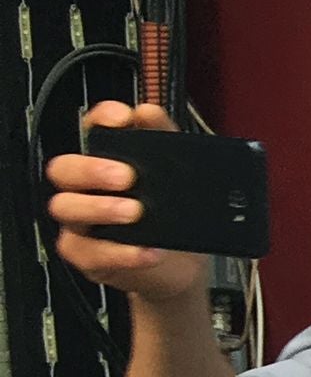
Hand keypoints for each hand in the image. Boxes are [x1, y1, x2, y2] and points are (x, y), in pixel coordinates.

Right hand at [45, 101, 206, 303]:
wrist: (180, 265)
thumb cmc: (171, 216)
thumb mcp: (178, 175)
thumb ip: (165, 140)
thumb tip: (147, 112)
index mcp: (105, 162)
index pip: (91, 130)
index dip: (100, 119)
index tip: (123, 118)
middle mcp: (85, 189)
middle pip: (63, 169)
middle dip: (91, 169)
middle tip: (127, 176)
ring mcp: (81, 222)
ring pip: (66, 208)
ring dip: (100, 208)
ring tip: (135, 212)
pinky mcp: (87, 255)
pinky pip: (89, 252)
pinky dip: (121, 253)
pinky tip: (148, 250)